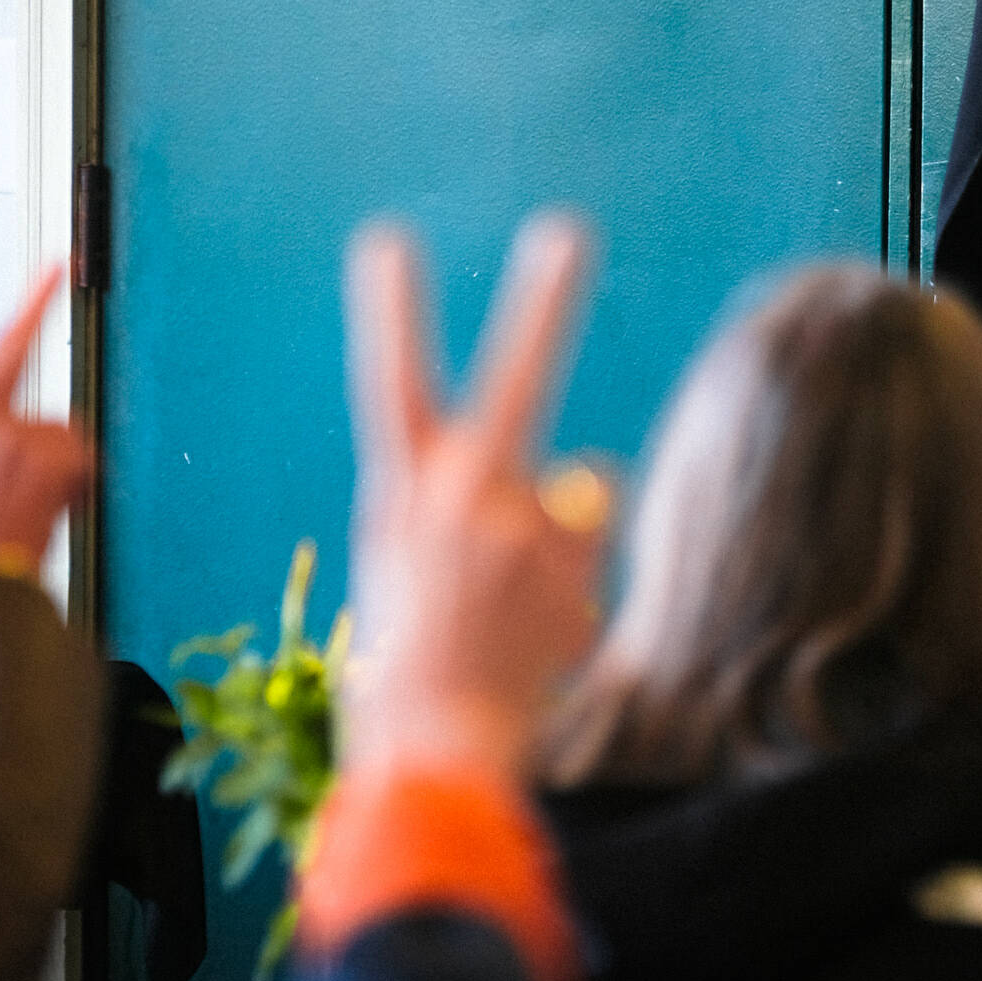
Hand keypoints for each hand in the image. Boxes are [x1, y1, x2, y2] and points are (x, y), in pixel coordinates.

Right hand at [0, 266, 90, 574]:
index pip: (4, 348)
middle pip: (35, 398)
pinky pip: (81, 461)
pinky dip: (72, 484)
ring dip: (53, 466)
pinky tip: (47, 509)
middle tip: (34, 402)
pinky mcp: (54, 461)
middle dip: (40, 427)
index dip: (33, 303)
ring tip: (24, 503)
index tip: (57, 268)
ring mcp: (23, 439)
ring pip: (63, 435)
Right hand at [342, 214, 607, 779]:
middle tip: (568, 230)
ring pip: (579, 496)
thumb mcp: (404, 570)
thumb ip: (471, 507)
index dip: (392, 309)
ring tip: (512, 611)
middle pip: (515, 378)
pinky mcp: (575, 572)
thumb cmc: (405, 662)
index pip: (389, 382)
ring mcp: (525, 532)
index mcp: (399, 492)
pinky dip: (577, 587)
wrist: (434, 750)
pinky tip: (538, 637)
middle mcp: (463, 496)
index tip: (388, 237)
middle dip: (543, 301)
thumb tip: (585, 475)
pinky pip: (593, 555)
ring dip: (561, 537)